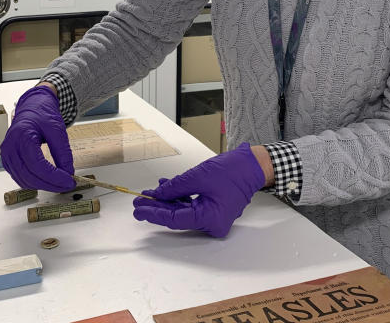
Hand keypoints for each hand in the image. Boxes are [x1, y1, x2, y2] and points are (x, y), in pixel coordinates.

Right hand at [0, 85, 75, 191]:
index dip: (54, 177)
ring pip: (24, 180)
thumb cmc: (42, 115)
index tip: (69, 181)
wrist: (31, 108)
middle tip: (67, 185)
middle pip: (29, 175)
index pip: (37, 165)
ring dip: (43, 185)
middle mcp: (9, 147)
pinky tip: (47, 180)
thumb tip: (68, 173)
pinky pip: (20, 177)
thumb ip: (63, 152)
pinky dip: (34, 182)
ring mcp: (6, 155)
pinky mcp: (7, 160)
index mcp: (21, 136)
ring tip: (59, 183)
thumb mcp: (57, 129)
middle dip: (50, 184)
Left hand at [132, 142, 265, 237]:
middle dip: (157, 207)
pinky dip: (179, 197)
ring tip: (149, 193)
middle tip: (139, 203)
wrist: (251, 166)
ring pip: (183, 211)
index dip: (154, 213)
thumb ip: (175, 187)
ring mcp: (213, 217)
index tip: (140, 209)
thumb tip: (157, 194)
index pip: (175, 219)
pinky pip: (191, 206)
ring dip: (166, 201)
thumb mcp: (198, 177)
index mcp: (211, 219)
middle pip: (178, 217)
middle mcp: (212, 223)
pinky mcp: (212, 209)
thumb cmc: (233, 171)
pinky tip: (166, 188)